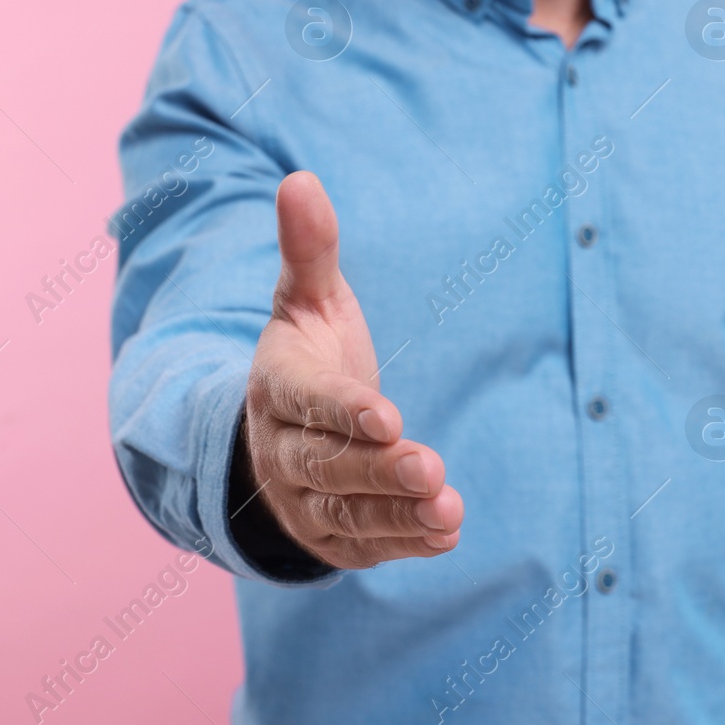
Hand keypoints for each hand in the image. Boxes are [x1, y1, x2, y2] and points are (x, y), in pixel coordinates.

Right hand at [242, 171, 462, 569]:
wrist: (276, 436)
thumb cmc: (306, 356)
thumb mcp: (306, 302)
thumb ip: (309, 250)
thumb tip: (300, 179)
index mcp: (276, 387)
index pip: (305, 400)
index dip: (343, 410)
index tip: (389, 416)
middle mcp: (282, 450)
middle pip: (327, 465)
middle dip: (379, 470)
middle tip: (432, 470)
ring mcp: (303, 500)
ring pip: (348, 512)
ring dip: (398, 514)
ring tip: (449, 509)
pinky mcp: (331, 537)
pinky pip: (367, 545)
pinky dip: (404, 542)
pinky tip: (445, 532)